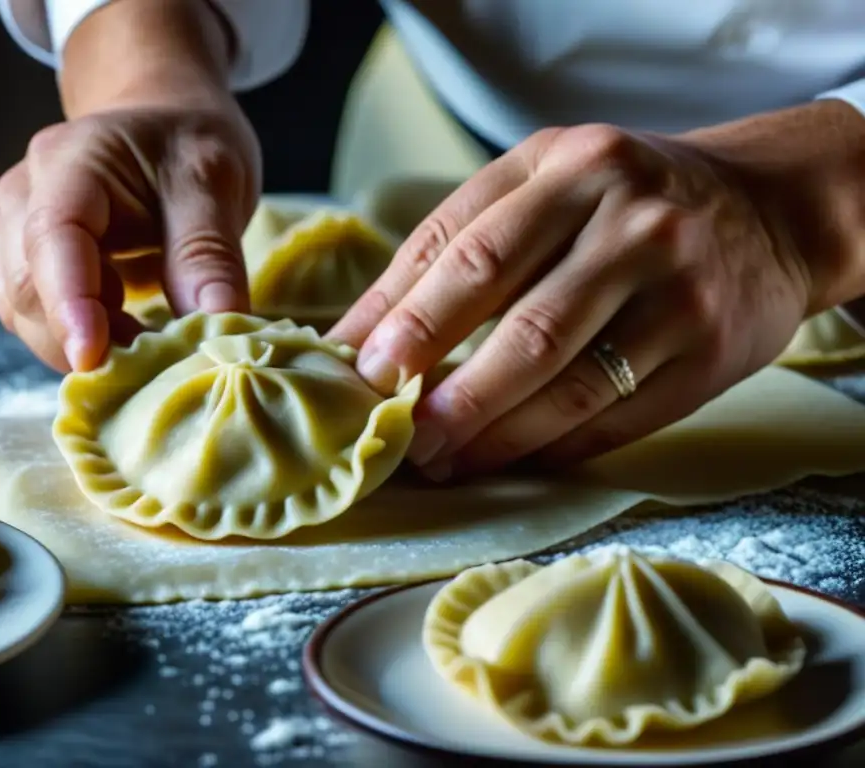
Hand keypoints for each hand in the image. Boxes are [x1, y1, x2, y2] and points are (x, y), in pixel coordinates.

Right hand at [0, 0, 259, 371]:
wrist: (165, 124)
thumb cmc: (188, 146)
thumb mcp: (216, 183)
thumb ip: (209, 253)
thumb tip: (217, 326)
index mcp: (71, 162)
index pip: (52, 237)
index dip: (67, 304)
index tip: (93, 358)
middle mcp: (25, 193)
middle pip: (26, 285)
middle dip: (84, 335)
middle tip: (157, 358)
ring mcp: (14, 229)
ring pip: (19, 309)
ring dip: (76, 341)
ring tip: (146, 334)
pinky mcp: (21, 261)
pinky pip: (26, 315)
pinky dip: (70, 337)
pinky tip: (120, 328)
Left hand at [329, 124, 815, 477]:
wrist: (768, 212)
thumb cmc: (626, 199)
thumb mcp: (544, 180)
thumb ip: (454, 242)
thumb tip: (358, 333)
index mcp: (577, 169)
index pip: (471, 254)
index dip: (408, 320)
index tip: (359, 371)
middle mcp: (635, 226)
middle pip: (524, 326)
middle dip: (448, 390)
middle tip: (397, 432)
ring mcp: (680, 294)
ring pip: (569, 384)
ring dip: (493, 433)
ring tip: (438, 457)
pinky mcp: (709, 356)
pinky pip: (614, 418)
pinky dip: (549, 447)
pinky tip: (504, 459)